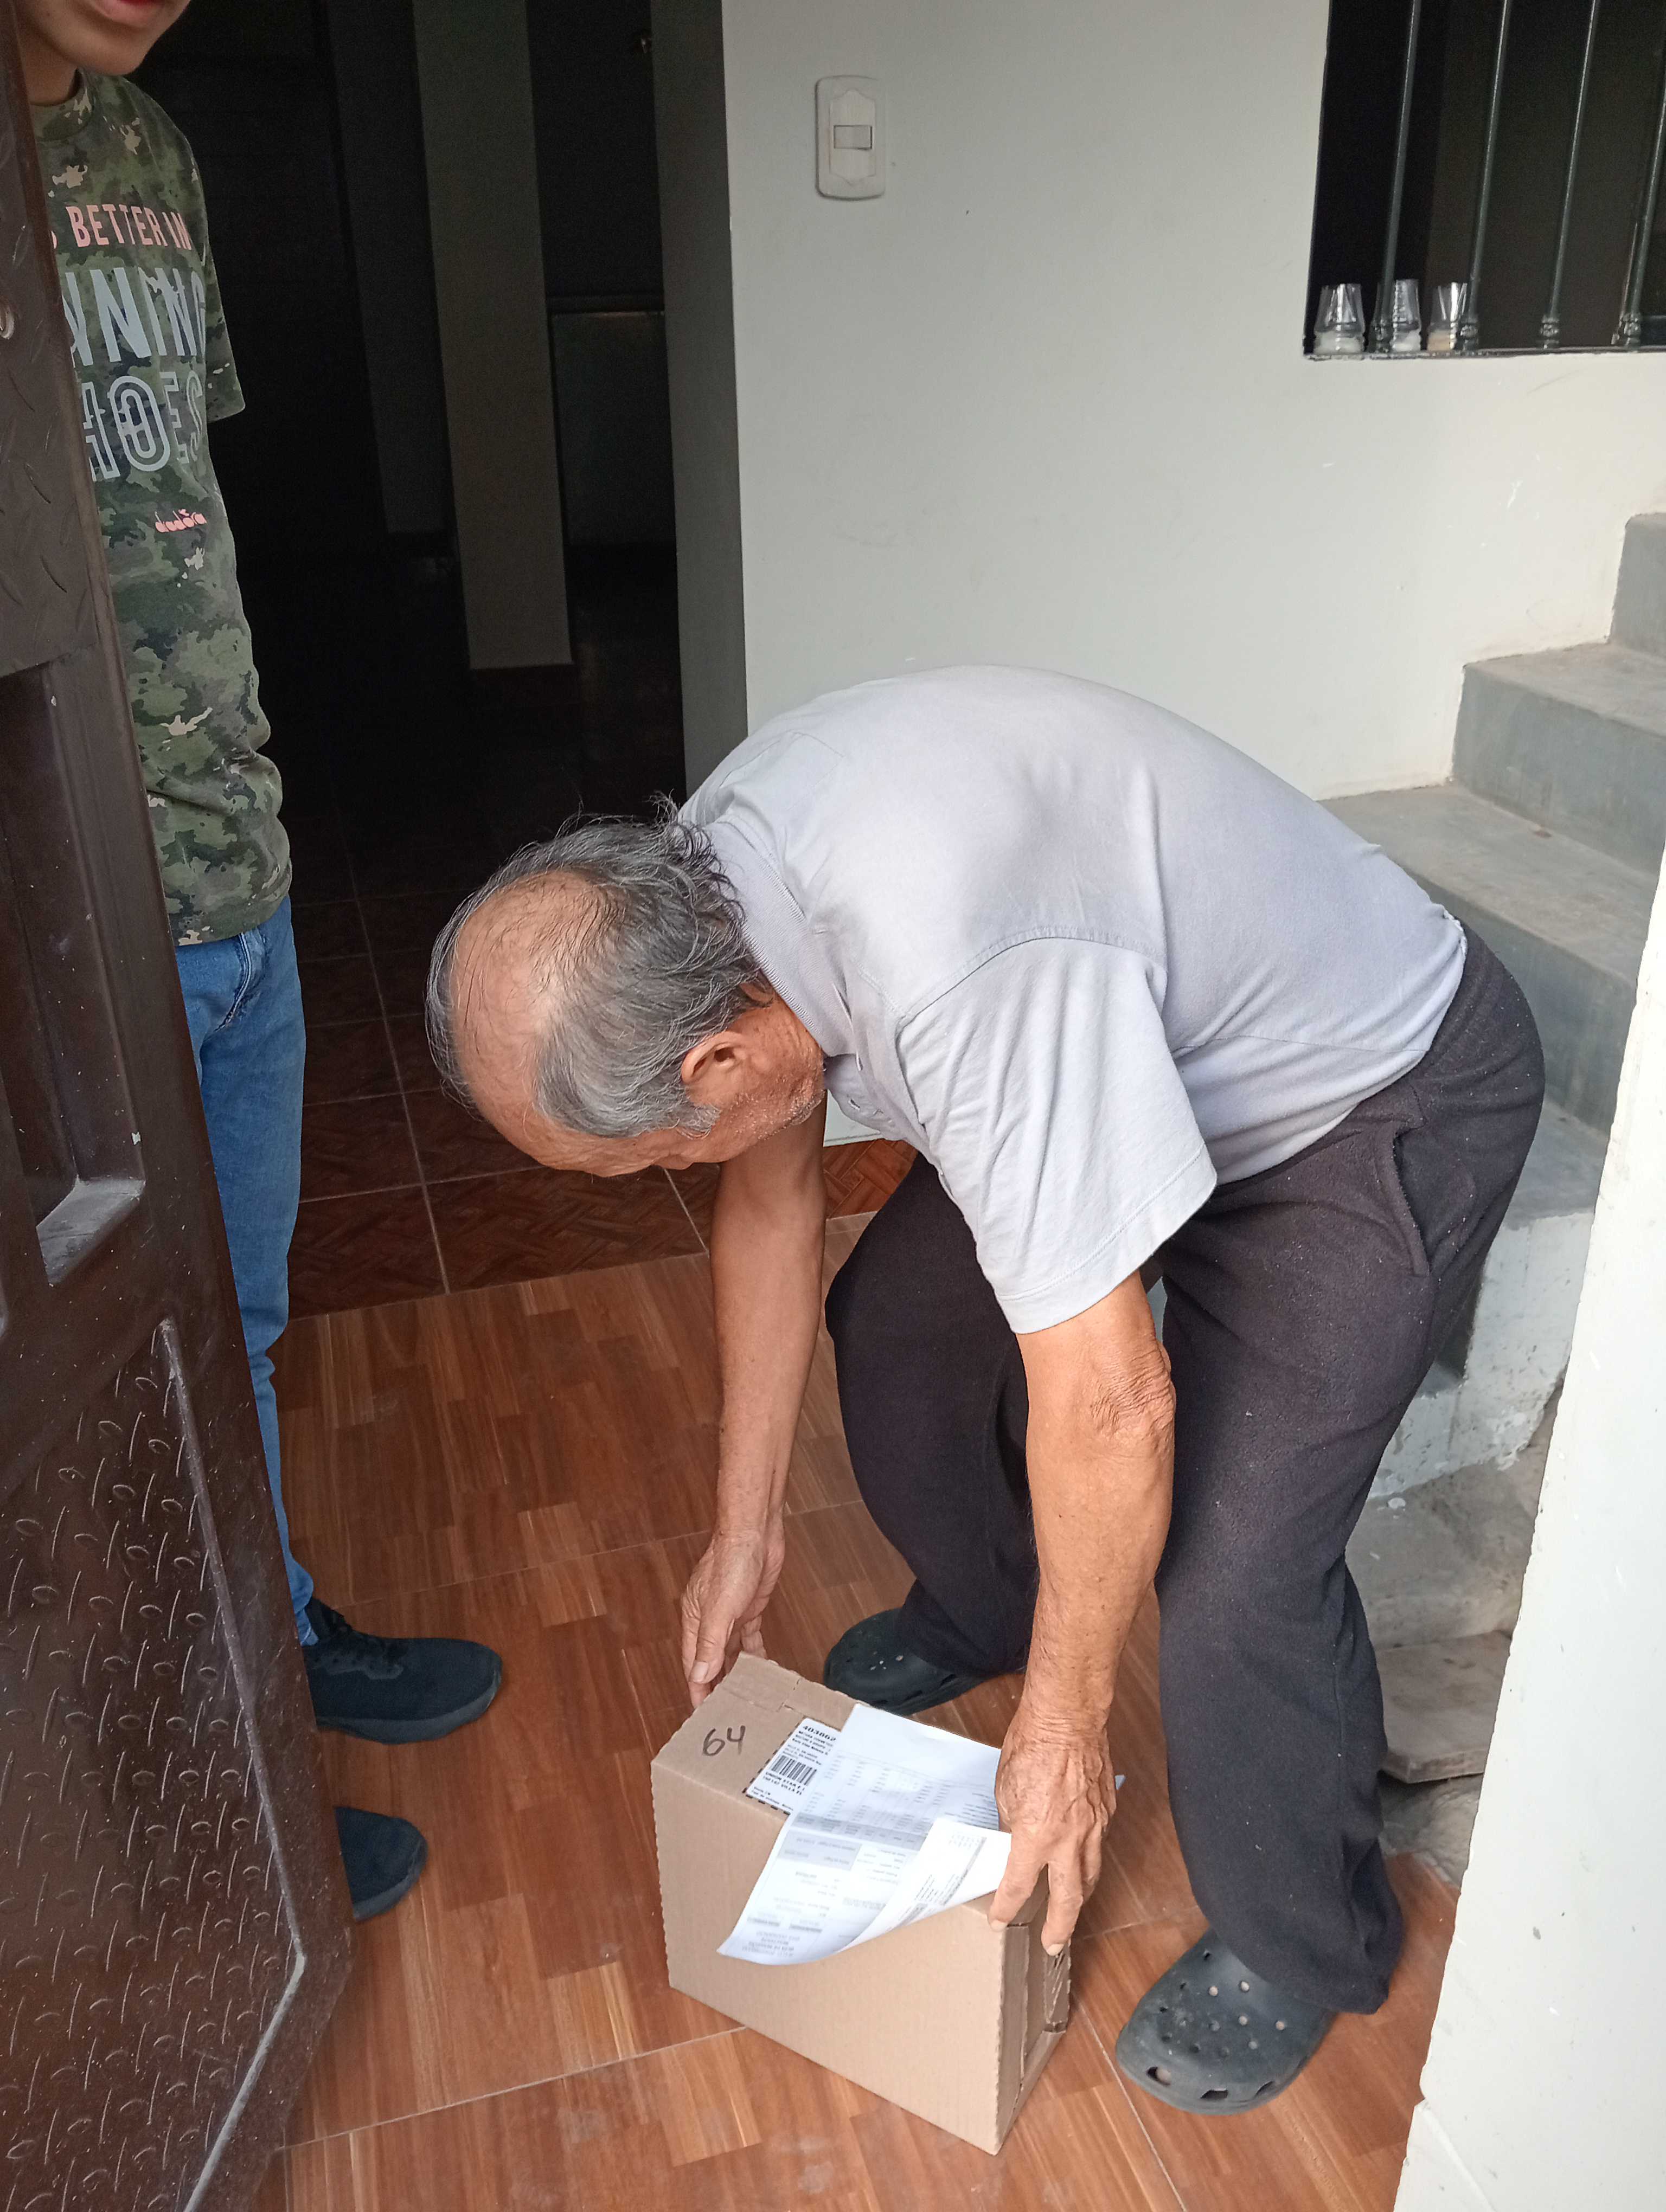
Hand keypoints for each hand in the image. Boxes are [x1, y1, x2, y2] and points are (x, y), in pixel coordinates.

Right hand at [679, 1520, 785, 1705]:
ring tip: (743, 1696)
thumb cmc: (732, 1561)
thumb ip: (709, 1643)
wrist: (755, 1532)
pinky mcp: (749, 1608)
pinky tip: (760, 1667)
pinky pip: (749, 1638)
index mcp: (695, 1620)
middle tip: (725, 1710)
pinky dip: (754, 1653)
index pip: (693, 1663)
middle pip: (711, 1660)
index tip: (702, 1712)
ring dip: (735, 1671)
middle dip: (715, 1684)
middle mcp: (710, 1620)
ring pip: (730, 1652)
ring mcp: (731, 1614)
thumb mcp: (719, 1608)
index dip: (697, 1688)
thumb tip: (699, 1675)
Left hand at [987, 1696, 1116, 1953]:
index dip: (1007, 1907)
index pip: (1019, 1885)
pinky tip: (1083, 1855)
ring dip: (1079, 1896)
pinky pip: (1100, 1843)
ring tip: (1071, 1909)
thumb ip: (1012, 1823)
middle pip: (1069, 1899)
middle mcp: (1069, 1840)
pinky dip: (1090, 1856)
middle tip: (1053, 1944)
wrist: (1067, 1719)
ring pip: (1090, 1874)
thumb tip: (1015, 1840)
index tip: (998, 1919)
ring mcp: (1094, 1827)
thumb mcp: (1005, 1791)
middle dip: (1060, 1927)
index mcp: (1036, 1837)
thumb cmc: (1029, 1747)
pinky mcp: (1108, 1810)